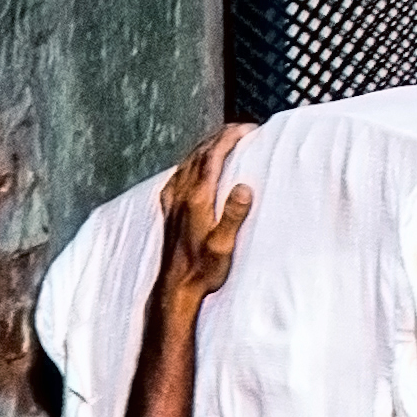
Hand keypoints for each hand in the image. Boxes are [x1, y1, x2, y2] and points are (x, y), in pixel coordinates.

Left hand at [150, 125, 255, 325]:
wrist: (176, 287)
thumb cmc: (204, 270)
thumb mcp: (224, 245)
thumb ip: (233, 215)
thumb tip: (244, 187)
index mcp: (197, 199)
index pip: (213, 157)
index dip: (229, 138)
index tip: (248, 129)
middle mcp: (181, 196)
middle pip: (199, 154)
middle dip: (220, 137)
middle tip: (240, 129)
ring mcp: (172, 203)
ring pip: (186, 163)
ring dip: (205, 147)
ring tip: (223, 140)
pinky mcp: (168, 212)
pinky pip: (176, 177)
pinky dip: (189, 163)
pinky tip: (192, 167)